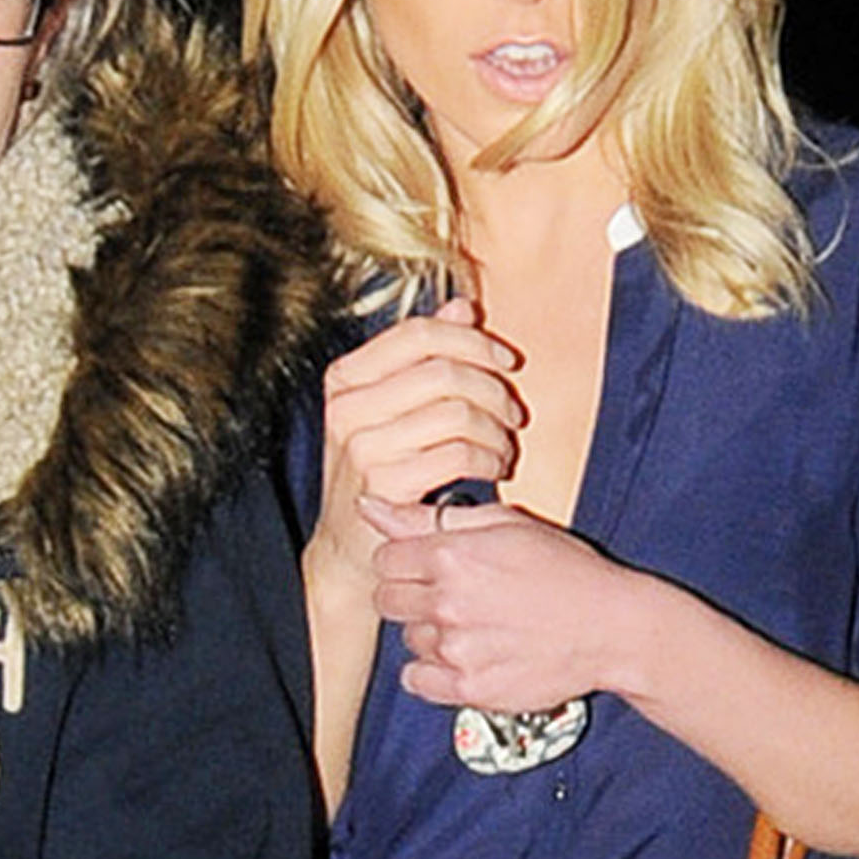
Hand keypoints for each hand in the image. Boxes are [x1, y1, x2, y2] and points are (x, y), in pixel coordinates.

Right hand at [310, 300, 521, 601]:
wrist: (349, 551)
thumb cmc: (377, 475)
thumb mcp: (391, 409)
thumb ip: (424, 357)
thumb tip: (463, 308)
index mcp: (345, 378)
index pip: (420, 333)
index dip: (473, 341)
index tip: (506, 363)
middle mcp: (347, 408)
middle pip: (444, 370)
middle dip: (493, 389)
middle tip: (513, 415)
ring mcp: (363, 447)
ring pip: (457, 411)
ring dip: (496, 430)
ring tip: (503, 447)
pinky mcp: (385, 485)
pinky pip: (459, 452)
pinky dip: (489, 458)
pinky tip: (494, 468)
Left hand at [368, 492, 638, 719]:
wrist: (611, 628)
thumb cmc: (565, 571)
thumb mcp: (504, 523)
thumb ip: (429, 517)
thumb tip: (370, 505)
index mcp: (452, 556)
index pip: (385, 558)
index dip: (406, 560)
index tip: (430, 565)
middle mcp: (448, 604)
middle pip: (387, 600)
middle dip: (411, 595)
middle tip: (452, 595)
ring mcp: (457, 650)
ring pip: (408, 640)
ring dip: (430, 633)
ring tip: (475, 625)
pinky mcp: (468, 688)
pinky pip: (416, 680)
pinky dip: (433, 671)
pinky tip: (466, 655)